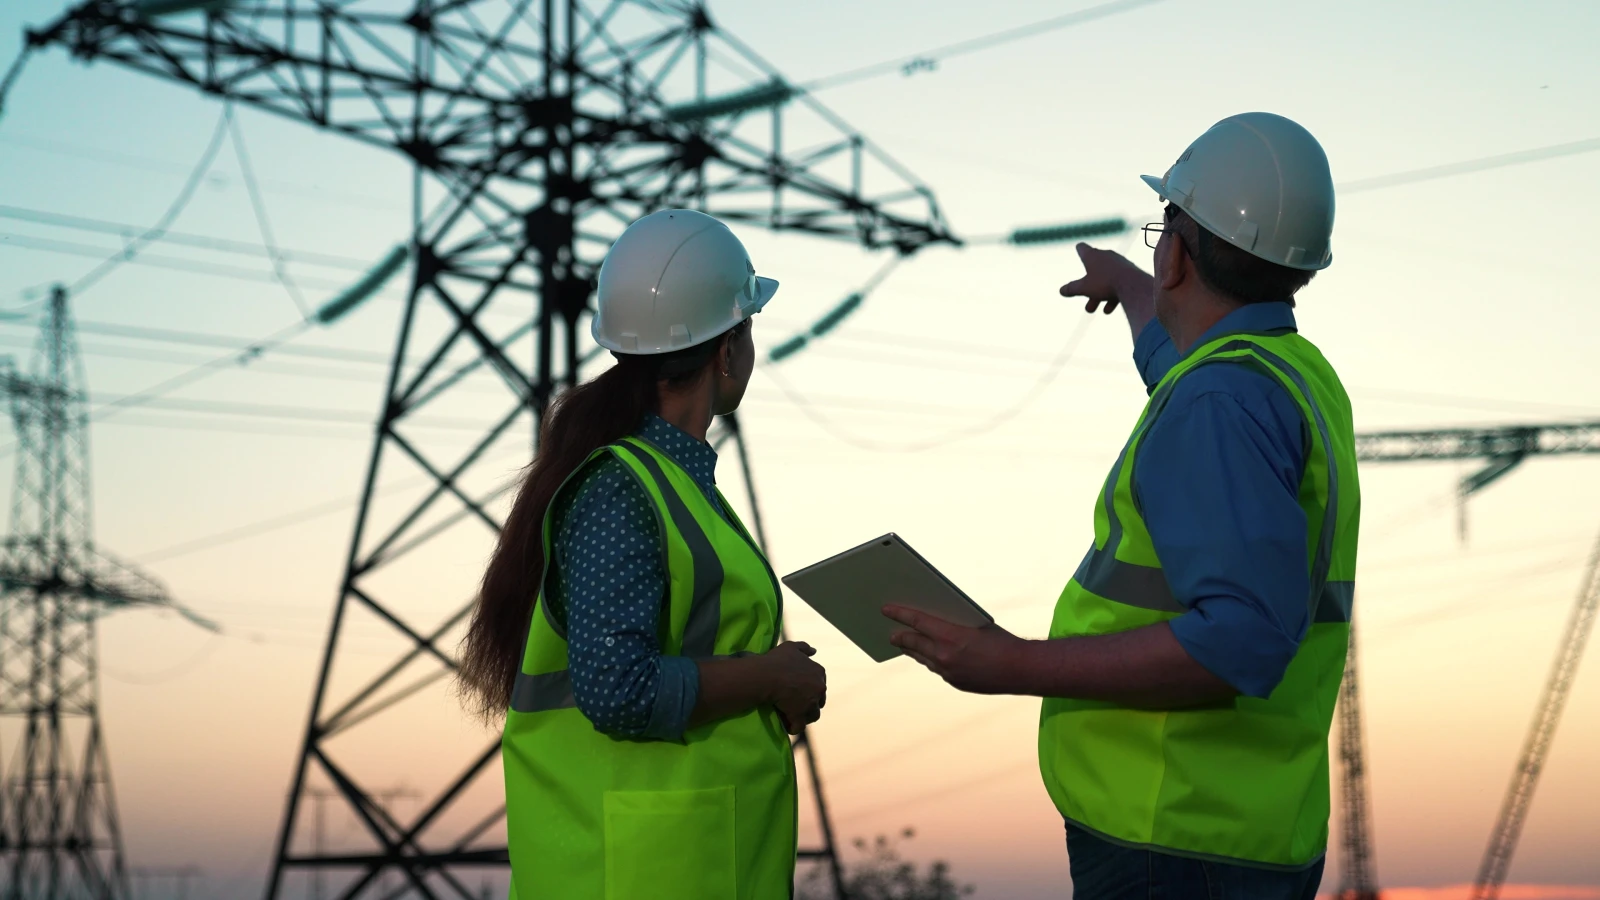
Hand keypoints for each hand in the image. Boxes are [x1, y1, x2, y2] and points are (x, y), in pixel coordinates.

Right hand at [759, 641, 825, 733]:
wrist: (767, 675)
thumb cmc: (777, 660)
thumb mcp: (791, 647)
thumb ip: (804, 648)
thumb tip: (814, 651)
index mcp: (819, 671)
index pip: (819, 683)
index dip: (810, 688)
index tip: (800, 690)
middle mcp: (819, 687)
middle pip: (818, 700)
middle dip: (810, 702)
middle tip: (796, 703)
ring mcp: (811, 703)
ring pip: (812, 714)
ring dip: (804, 716)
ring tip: (793, 716)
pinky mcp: (800, 715)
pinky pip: (799, 726)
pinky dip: (794, 727)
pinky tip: (788, 726)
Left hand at [883, 605, 1029, 694]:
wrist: (1021, 669)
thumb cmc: (1001, 640)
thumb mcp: (975, 624)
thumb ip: (953, 625)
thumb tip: (933, 622)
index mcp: (950, 636)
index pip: (917, 622)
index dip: (899, 614)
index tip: (885, 609)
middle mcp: (945, 656)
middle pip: (914, 644)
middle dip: (900, 637)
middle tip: (890, 632)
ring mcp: (949, 672)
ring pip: (924, 659)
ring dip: (913, 650)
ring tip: (904, 644)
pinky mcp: (956, 683)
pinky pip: (938, 669)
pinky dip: (931, 661)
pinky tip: (928, 656)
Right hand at [1059, 242, 1155, 337]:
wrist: (1133, 285)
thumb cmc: (1105, 283)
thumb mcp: (1084, 288)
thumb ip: (1071, 289)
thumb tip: (1061, 291)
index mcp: (1092, 255)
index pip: (1082, 248)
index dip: (1079, 250)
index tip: (1079, 249)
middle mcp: (1106, 255)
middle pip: (1093, 269)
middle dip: (1087, 286)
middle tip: (1084, 298)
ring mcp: (1119, 263)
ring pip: (1106, 278)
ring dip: (1099, 294)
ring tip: (1097, 310)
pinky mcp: (1130, 272)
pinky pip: (1118, 283)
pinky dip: (1112, 294)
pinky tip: (1109, 308)